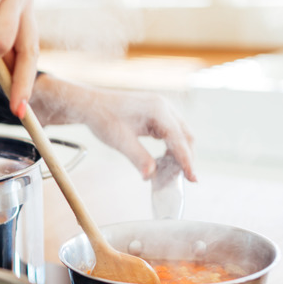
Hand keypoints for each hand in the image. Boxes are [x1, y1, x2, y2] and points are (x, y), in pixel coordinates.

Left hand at [31, 75, 196, 181]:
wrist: (89, 105)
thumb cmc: (103, 118)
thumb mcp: (120, 141)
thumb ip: (138, 158)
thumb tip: (151, 176)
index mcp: (158, 109)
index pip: (179, 139)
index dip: (186, 160)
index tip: (193, 178)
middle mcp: (163, 106)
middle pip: (185, 135)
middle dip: (187, 157)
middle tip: (187, 178)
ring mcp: (160, 109)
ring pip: (180, 134)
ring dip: (180, 152)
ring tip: (176, 172)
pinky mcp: (155, 114)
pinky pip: (170, 132)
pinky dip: (171, 147)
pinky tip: (165, 160)